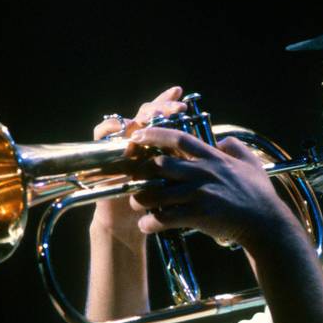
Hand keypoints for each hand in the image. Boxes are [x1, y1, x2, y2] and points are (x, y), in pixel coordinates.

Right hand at [91, 85, 188, 240]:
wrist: (129, 225)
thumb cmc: (156, 204)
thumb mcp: (177, 183)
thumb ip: (191, 164)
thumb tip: (220, 146)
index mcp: (157, 145)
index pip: (164, 117)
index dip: (170, 103)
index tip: (182, 97)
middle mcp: (139, 141)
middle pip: (147, 114)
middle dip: (161, 107)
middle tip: (176, 106)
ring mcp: (121, 146)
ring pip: (128, 121)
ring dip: (140, 118)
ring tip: (152, 117)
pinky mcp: (105, 155)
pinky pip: (102, 135)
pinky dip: (109, 128)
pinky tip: (122, 127)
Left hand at [126, 126, 295, 250]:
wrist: (266, 224)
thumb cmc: (259, 194)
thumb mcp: (251, 163)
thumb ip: (235, 147)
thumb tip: (221, 140)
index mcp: (213, 158)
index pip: (179, 138)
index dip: (155, 134)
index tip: (138, 135)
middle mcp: (203, 172)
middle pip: (159, 165)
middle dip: (141, 172)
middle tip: (134, 178)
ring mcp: (200, 194)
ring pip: (156, 193)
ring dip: (140, 199)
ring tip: (137, 205)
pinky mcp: (198, 215)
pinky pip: (165, 218)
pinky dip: (151, 223)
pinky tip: (148, 226)